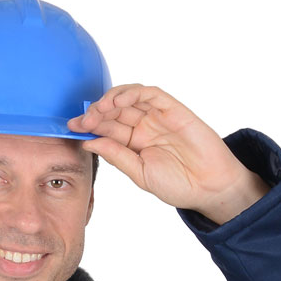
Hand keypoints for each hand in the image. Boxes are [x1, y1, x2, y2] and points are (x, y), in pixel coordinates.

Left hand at [68, 86, 269, 222]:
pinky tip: (117, 102)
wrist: (209, 187)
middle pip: (114, 112)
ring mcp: (158, 115)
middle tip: (81, 120)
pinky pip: (149, 93)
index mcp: (134, 143)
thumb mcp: (139, 174)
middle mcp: (144, 126)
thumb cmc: (178, 184)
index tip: (71, 128)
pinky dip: (132, 93)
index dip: (89, 126)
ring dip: (110, 100)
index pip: (107, 129)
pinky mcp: (172, 108)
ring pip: (129, 98)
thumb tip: (89, 142)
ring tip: (98, 111)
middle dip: (95, 113)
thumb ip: (116, 156)